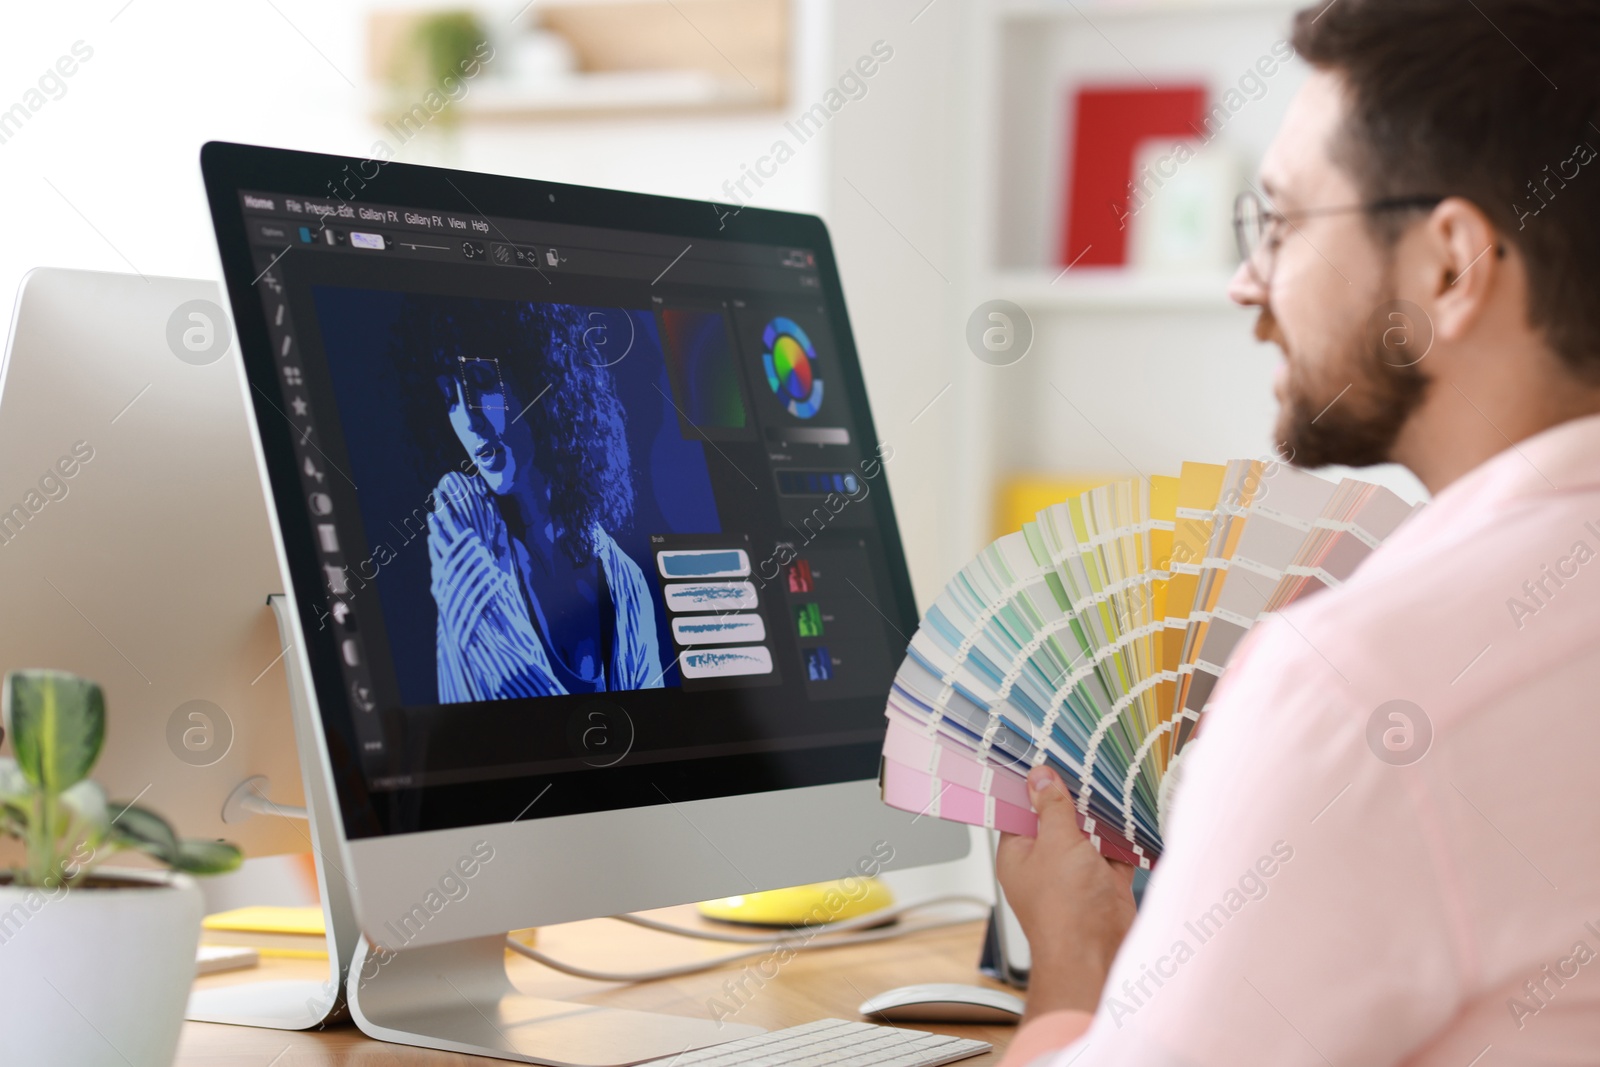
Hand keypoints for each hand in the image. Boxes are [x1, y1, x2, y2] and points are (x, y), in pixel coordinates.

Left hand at [996, 766, 1137, 1020]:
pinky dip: (1124, 839)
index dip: (1031, 786)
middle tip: (1084, 763)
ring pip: (1088, 836)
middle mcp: (1045, 863)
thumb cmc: (1064, 911)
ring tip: (1110, 781)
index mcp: (1018, 854)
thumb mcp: (1056, 843)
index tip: (1044, 758)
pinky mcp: (1104, 885)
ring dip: (1099, 816)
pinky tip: (1131, 814)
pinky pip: (1114, 854)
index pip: (1019, 810)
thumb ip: (1052, 808)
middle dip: (1072, 797)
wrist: (1097, 956)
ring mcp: (1075, 875)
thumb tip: (1041, 778)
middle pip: (1057, 820)